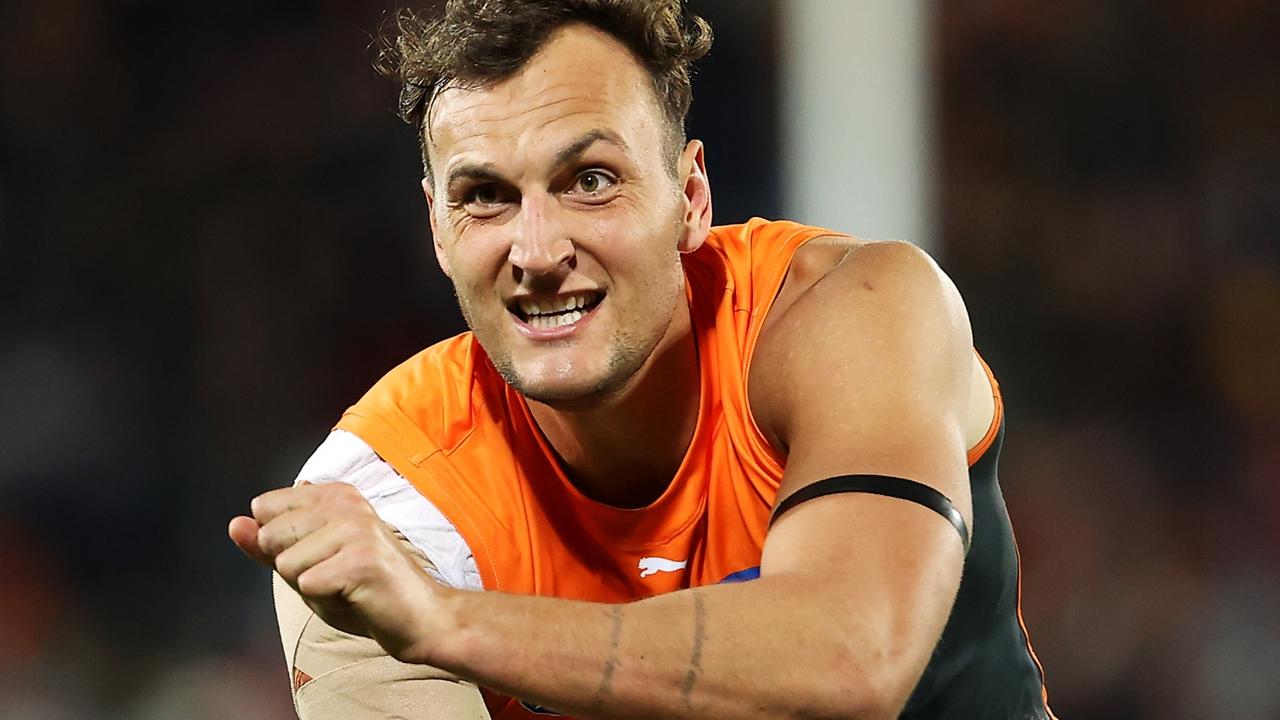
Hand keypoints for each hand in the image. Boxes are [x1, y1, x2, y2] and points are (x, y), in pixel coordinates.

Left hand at [228, 482, 448, 663]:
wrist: (421, 618)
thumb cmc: (363, 590)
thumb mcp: (308, 563)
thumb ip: (268, 545)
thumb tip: (234, 524)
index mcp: (335, 494)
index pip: (265, 511)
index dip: (282, 546)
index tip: (322, 555)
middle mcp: (347, 502)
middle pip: (272, 537)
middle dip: (294, 568)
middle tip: (336, 575)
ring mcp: (356, 528)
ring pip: (287, 564)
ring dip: (311, 587)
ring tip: (347, 586)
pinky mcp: (362, 559)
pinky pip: (307, 584)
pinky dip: (325, 600)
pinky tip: (355, 597)